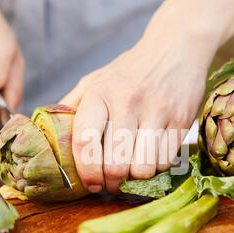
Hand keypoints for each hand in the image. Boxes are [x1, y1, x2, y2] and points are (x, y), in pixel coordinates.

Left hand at [60, 20, 214, 193]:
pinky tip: (152, 158)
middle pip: (116, 164)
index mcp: (100, 93)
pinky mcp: (181, 120)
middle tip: (113, 183)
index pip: (85, 141)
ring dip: (136, 178)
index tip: (91, 184)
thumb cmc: (131, 70)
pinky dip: (157, 168)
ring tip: (133, 170)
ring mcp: (157, 111)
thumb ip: (72, 105)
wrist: (176, 47)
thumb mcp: (96, 79)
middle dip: (113, 182)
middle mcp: (128, 101)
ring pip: (143, 168)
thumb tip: (52, 134)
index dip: (87, 172)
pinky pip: (165, 161)